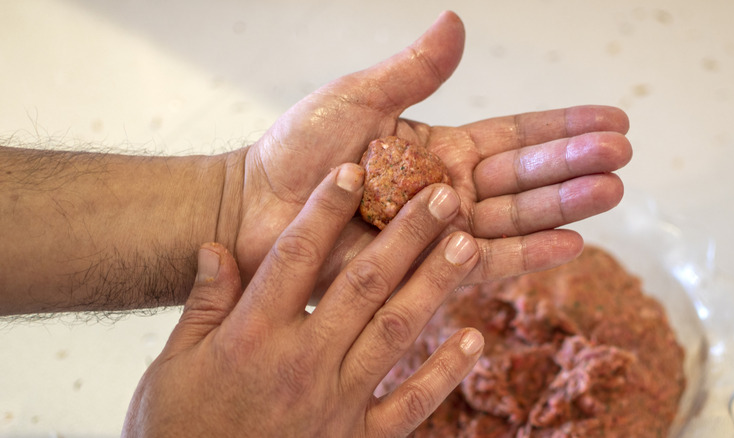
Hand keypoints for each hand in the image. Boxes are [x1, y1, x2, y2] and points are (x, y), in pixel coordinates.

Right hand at [123, 163, 483, 436]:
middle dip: (405, 235)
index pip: (294, 258)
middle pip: (361, 285)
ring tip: (467, 245)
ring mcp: (335, 403)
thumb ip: (203, 303)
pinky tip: (473, 340)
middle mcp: (300, 363)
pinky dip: (443, 374)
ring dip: (434, 286)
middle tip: (442, 196)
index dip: (324, 209)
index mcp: (251, 336)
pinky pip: (409, 406)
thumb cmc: (178, 428)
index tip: (354, 170)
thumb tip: (216, 246)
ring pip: (395, 334)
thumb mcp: (173, 363)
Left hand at [232, 11, 630, 292]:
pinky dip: (527, 255)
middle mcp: (446, 190)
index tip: (612, 118)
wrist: (256, 209)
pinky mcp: (422, 270)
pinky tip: (570, 245)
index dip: (561, 127)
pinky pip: (482, 263)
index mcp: (436, 147)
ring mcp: (437, 232)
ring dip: (562, 207)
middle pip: (524, 177)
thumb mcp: (359, 98)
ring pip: (513, 218)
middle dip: (574, 166)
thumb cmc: (298, 150)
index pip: (513, 136)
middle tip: (623, 156)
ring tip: (611, 192)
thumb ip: (413, 72)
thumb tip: (458, 22)